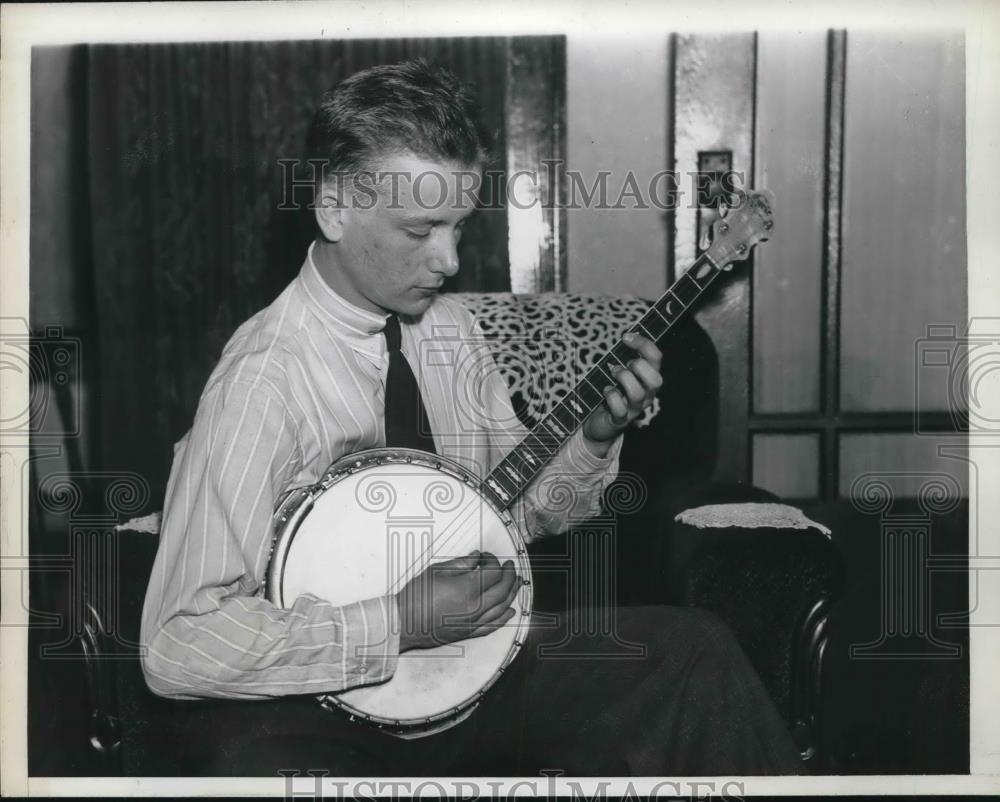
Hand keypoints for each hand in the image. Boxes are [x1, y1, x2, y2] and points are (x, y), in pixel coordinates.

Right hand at [395, 551, 519, 652]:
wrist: (403, 623)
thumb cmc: (415, 597)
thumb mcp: (436, 571)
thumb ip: (460, 563)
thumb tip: (476, 557)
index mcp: (467, 589)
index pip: (492, 572)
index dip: (493, 561)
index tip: (486, 556)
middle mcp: (475, 607)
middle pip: (502, 589)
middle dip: (508, 574)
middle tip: (509, 566)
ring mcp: (473, 622)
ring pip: (502, 607)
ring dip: (512, 593)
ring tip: (517, 582)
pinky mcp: (469, 632)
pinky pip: (493, 626)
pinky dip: (504, 618)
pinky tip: (510, 611)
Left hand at [582, 332, 662, 446]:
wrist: (600, 423)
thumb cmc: (611, 391)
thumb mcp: (619, 372)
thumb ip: (624, 357)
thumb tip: (626, 335)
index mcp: (648, 378)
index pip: (656, 359)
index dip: (644, 344)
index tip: (625, 337)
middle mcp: (646, 394)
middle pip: (656, 380)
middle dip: (639, 367)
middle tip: (622, 364)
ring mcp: (635, 409)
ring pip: (638, 393)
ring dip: (623, 379)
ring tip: (612, 374)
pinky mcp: (620, 420)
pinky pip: (620, 408)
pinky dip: (612, 396)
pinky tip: (606, 390)